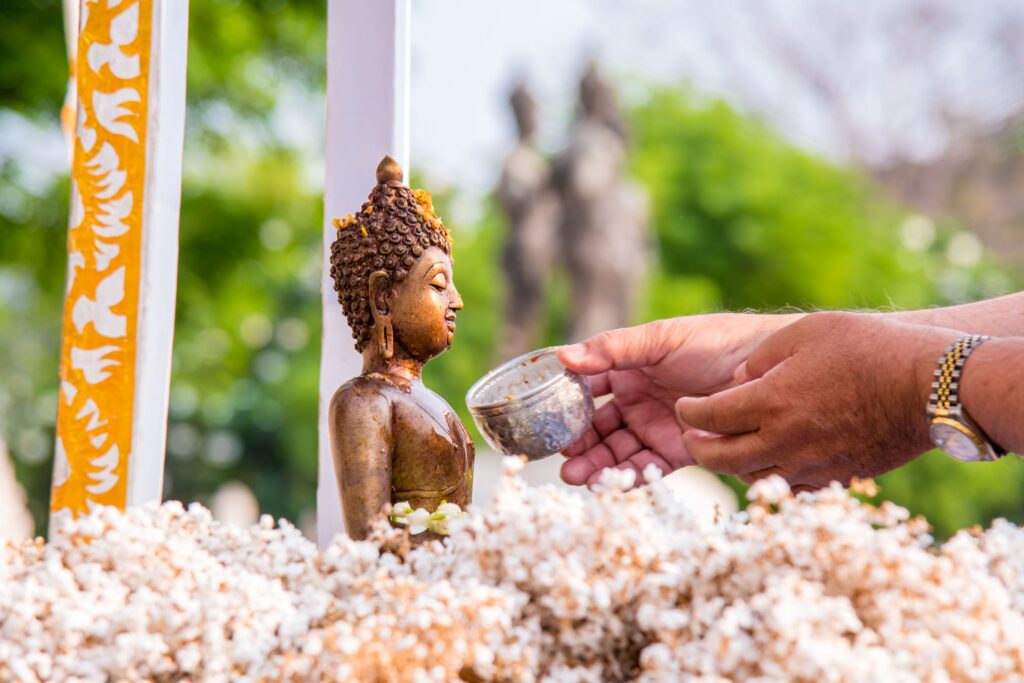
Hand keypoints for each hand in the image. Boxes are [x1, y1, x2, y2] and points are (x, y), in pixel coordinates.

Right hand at [557, 312, 801, 486]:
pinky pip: (647, 467)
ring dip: (596, 464)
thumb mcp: (661, 339)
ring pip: (617, 449)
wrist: (772, 370)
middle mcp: (639, 398)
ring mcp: (657, 425)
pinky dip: (627, 477)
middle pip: (598, 425)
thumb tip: (563, 356)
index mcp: (629, 366)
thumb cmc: (717, 342)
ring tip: (577, 477)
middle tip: (561, 460)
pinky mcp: (680, 450)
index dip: (565, 404)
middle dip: (578, 444)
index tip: (545, 419)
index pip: (587, 387)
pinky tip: (608, 485)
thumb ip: (612, 349)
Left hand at [676, 312, 954, 490]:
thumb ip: (760, 359)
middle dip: (697, 447)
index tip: (685, 408)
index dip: (689, 413)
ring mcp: (809, 466)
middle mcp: (783, 441)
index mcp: (770, 403)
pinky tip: (766, 461)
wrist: (928, 387)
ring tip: (724, 448)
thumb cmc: (867, 348)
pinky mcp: (833, 479)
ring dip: (730, 464)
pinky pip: (786, 488)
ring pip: (750, 477)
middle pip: (720, 458)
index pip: (708, 418)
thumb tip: (736, 382)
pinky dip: (767, 476)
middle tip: (690, 436)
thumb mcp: (804, 334)